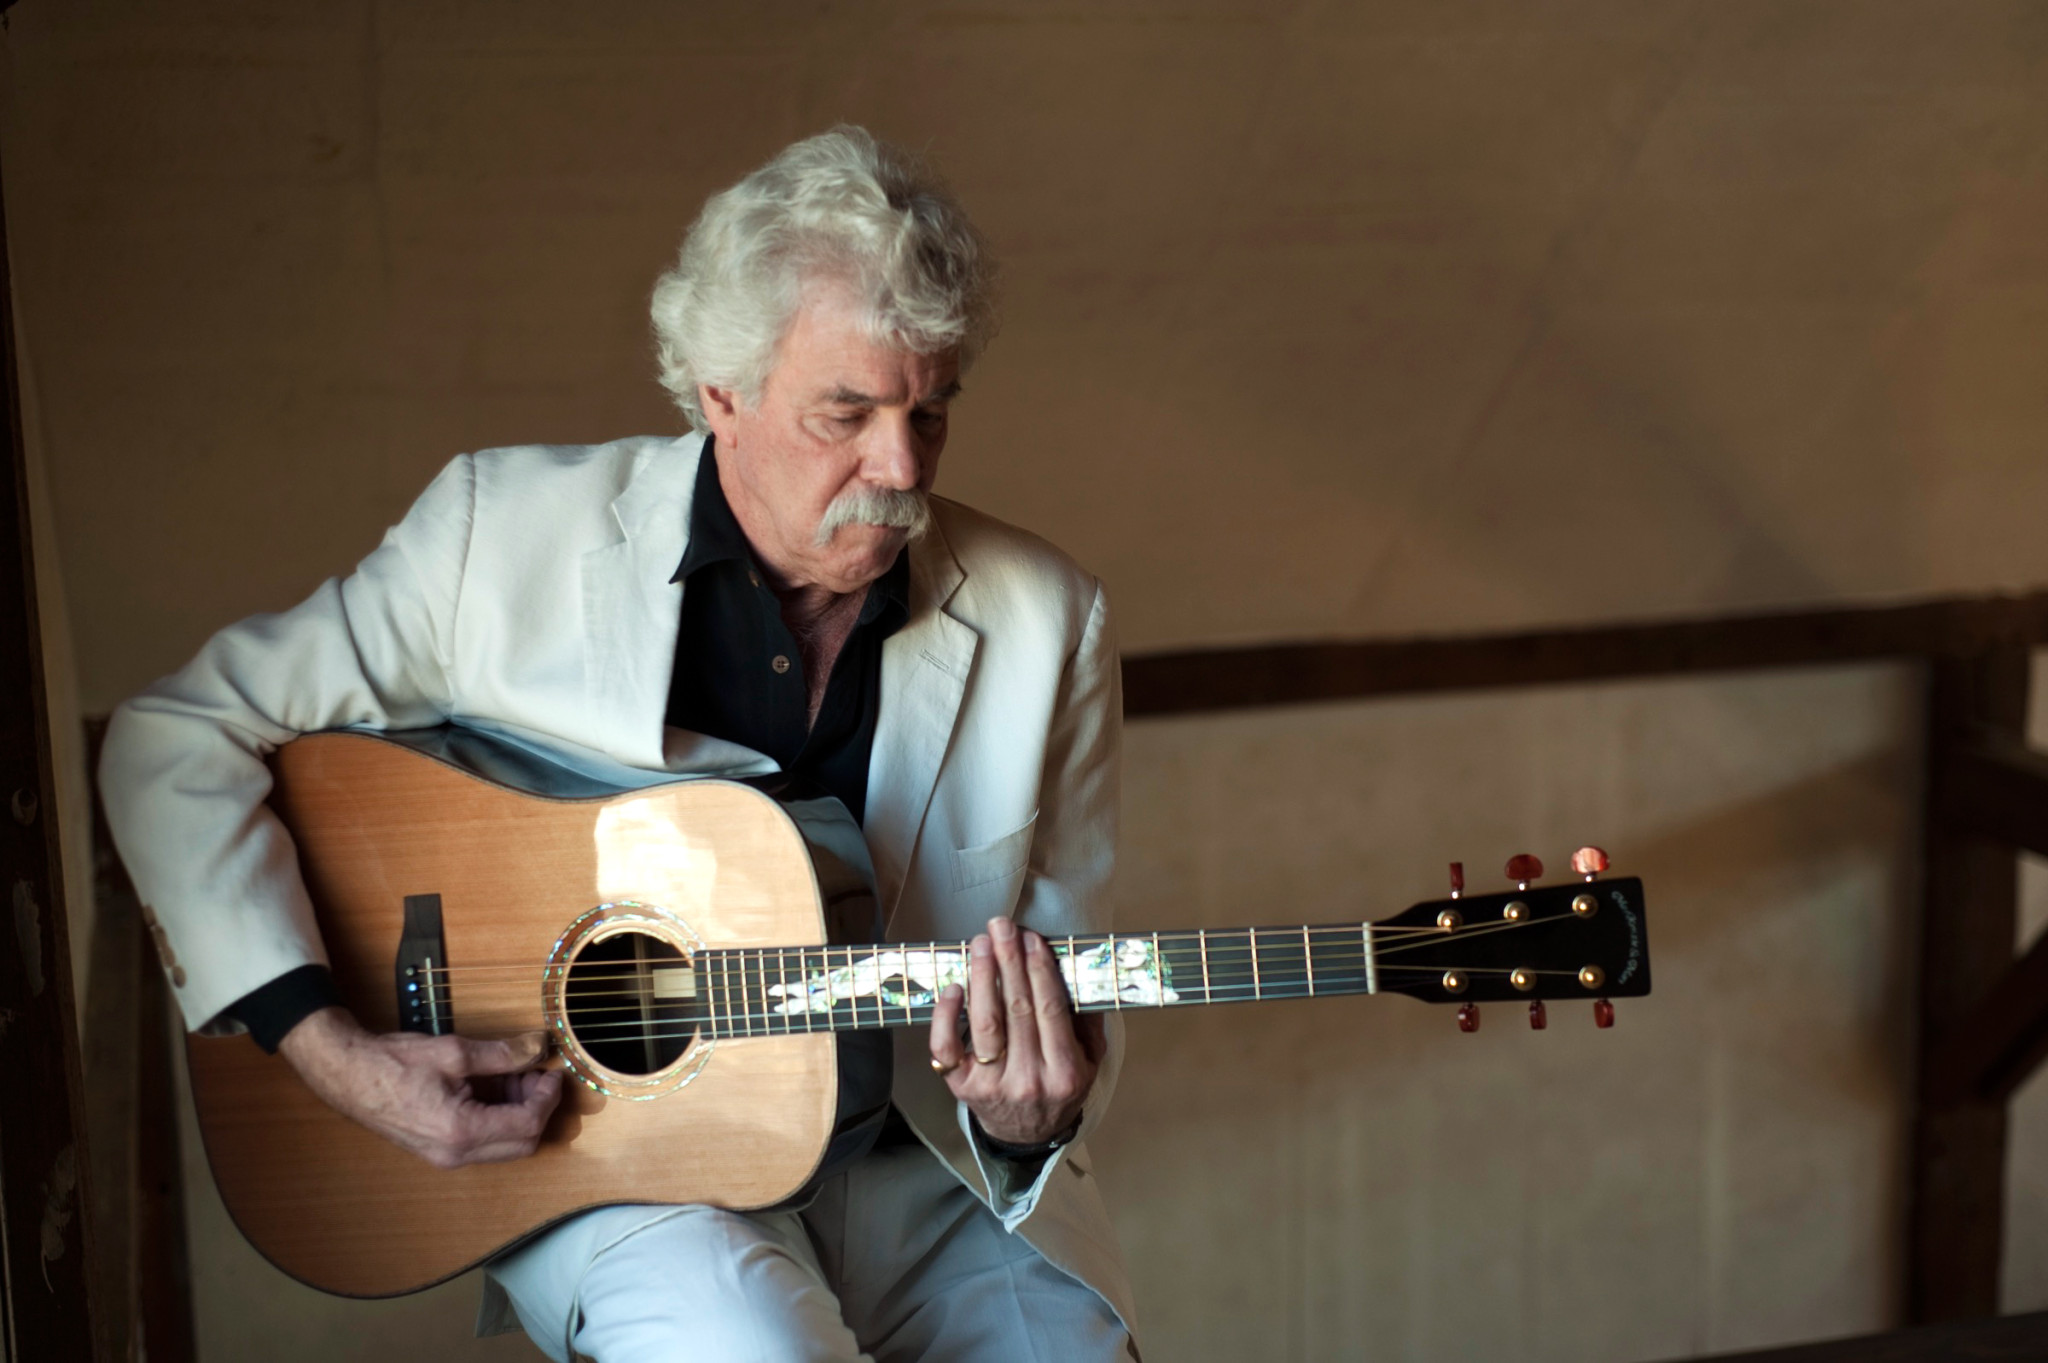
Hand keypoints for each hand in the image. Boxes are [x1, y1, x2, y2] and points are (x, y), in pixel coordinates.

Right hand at [277, 1006, 563, 1168]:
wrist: (348, 1075)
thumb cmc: (393, 1063)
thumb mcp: (455, 1052)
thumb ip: (504, 1055)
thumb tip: (539, 1048)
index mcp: (461, 1132)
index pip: (528, 1125)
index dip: (548, 1098)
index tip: (552, 1073)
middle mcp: (455, 1154)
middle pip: (522, 1143)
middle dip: (536, 1107)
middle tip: (535, 1074)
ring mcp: (446, 1156)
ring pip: (504, 1145)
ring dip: (518, 1112)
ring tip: (514, 1075)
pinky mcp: (439, 1150)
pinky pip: (483, 1141)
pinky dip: (498, 1117)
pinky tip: (493, 1086)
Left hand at [928, 917, 1106, 1145]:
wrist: (1026, 1135)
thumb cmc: (1058, 1089)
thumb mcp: (1090, 1063)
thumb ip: (1088, 1022)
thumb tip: (1078, 973)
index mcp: (1065, 1072)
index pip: (1051, 1010)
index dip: (1040, 970)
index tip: (1032, 938)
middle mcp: (1029, 1079)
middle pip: (1017, 1010)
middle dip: (1009, 961)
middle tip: (1002, 926)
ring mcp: (992, 1084)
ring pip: (985, 1023)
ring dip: (983, 976)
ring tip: (982, 943)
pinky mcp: (962, 1086)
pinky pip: (947, 1048)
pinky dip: (947, 1016)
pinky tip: (955, 987)